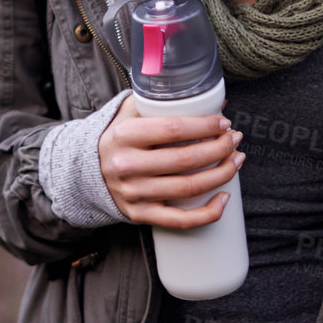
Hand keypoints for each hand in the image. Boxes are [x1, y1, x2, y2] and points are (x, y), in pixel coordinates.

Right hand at [97, 95, 243, 229]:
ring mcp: (134, 193)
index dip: (204, 126)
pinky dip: (208, 212)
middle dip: (219, 148)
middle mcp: (127, 165)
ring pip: (188, 188)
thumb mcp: (130, 112)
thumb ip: (164, 102)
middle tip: (235, 139)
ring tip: (236, 160)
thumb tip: (214, 101)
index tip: (223, 122)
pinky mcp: (140, 214)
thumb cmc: (118, 137)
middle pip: (185, 160)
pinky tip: (225, 198)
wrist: (86, 171)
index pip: (173, 129)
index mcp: (125, 135)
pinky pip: (180, 221)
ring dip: (221, 174)